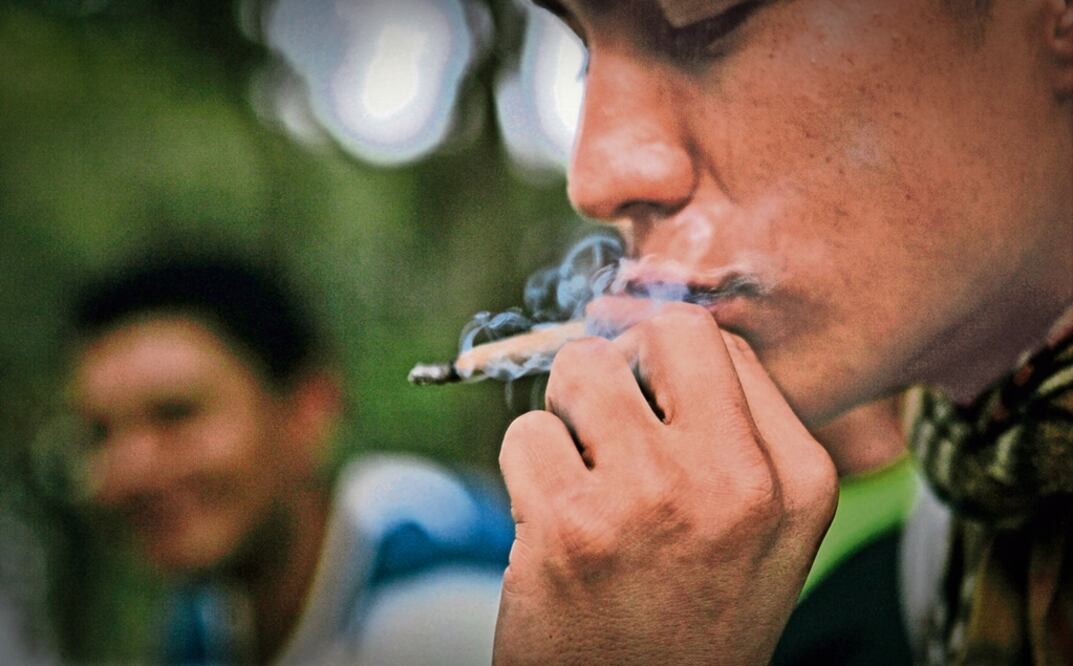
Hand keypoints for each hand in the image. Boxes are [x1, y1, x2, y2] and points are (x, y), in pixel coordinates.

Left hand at [493, 303, 837, 664]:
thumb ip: (736, 435)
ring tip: (582, 478)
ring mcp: (653, 499)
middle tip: (608, 420)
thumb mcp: (763, 534)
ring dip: (566, 415)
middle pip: (666, 332)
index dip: (668, 369)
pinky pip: (526, 433)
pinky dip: (526, 470)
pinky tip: (553, 525)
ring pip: (581, 368)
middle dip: (623, 360)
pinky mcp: (572, 527)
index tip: (650, 412)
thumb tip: (654, 338)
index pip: (725, 348)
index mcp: (799, 479)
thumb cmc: (693, 616)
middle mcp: (737, 481)